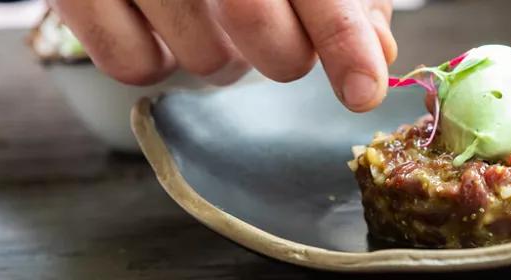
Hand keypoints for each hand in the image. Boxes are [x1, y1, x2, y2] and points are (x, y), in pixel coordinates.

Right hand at [47, 0, 396, 112]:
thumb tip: (376, 53)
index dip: (344, 41)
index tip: (363, 90)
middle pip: (262, 33)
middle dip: (284, 56)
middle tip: (276, 39)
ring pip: (203, 60)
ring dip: (221, 55)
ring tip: (207, 13)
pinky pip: (134, 66)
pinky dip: (157, 58)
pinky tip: (159, 22)